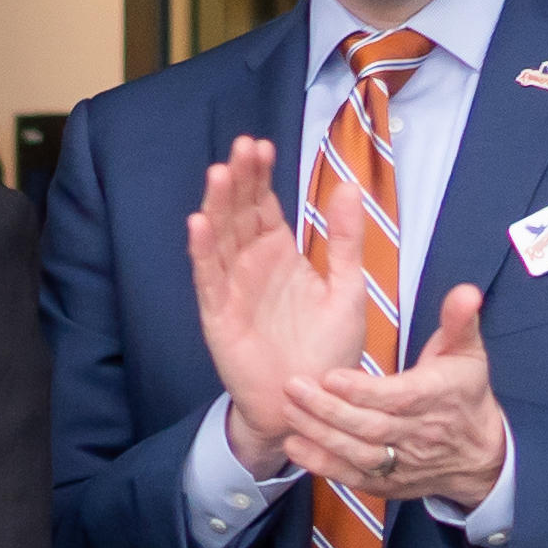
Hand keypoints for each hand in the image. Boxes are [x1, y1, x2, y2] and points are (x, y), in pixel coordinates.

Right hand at [189, 135, 393, 480]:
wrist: (310, 402)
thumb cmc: (328, 349)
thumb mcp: (348, 288)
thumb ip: (345, 239)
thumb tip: (348, 186)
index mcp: (279, 253)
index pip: (263, 204)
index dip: (260, 176)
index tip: (261, 146)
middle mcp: (250, 265)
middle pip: (237, 213)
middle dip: (238, 180)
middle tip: (241, 146)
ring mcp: (231, 289)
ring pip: (219, 240)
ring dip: (216, 207)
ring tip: (218, 173)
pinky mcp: (219, 317)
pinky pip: (208, 281)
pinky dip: (202, 253)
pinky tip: (198, 225)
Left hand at [263, 284, 510, 515]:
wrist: (481, 455)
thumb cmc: (467, 394)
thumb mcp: (469, 353)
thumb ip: (460, 321)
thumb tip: (465, 291)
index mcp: (437, 398)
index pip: (398, 398)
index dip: (363, 391)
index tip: (331, 376)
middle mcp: (419, 434)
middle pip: (370, 427)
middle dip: (328, 409)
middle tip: (293, 387)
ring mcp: (404, 462)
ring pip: (359, 453)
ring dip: (320, 436)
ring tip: (289, 411)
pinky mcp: (389, 482)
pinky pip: (354, 478)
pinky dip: (323, 465)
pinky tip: (295, 447)